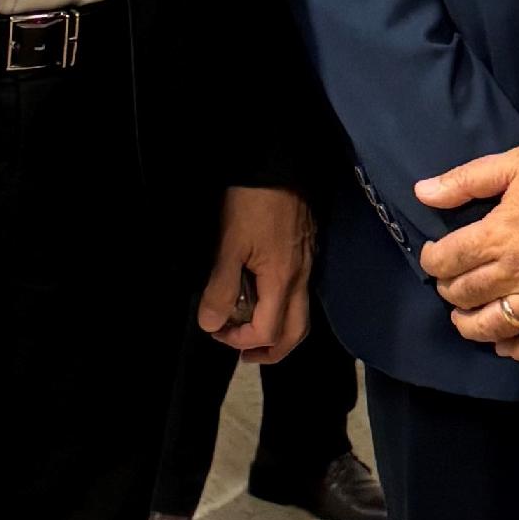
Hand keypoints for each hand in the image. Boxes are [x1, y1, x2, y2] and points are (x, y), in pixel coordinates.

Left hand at [199, 183, 313, 363]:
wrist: (279, 165)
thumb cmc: (251, 204)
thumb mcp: (229, 245)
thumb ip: (222, 288)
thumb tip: (211, 325)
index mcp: (283, 281)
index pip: (268, 332)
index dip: (241, 340)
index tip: (217, 330)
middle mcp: (301, 279)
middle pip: (294, 333)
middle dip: (270, 350)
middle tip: (244, 354)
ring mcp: (306, 266)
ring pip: (299, 315)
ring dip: (276, 332)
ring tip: (251, 332)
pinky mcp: (305, 253)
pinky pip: (298, 295)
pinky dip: (280, 310)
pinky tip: (262, 299)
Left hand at [417, 140, 518, 363]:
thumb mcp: (518, 162)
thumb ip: (466, 181)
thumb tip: (422, 192)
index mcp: (496, 235)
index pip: (445, 260)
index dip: (431, 261)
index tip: (433, 257)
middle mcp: (514, 272)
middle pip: (465, 293)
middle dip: (449, 291)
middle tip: (450, 285)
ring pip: (494, 325)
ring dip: (471, 326)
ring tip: (465, 320)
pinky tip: (507, 346)